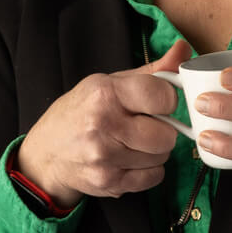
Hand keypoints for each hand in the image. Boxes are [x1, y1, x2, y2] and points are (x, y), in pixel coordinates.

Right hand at [16, 40, 191, 208]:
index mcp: (106, 94)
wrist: (47, 153)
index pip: (163, 97)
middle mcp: (104, 126)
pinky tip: (131, 158)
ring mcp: (105, 158)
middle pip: (167, 134)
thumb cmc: (82, 110)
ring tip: (135, 141)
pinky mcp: (108, 183)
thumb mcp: (111, 82)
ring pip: (162, 156)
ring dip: (155, 150)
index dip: (168, 99)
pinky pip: (154, 178)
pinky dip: (149, 170)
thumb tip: (184, 49)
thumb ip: (153, 70)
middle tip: (147, 124)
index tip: (158, 101)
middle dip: (164, 128)